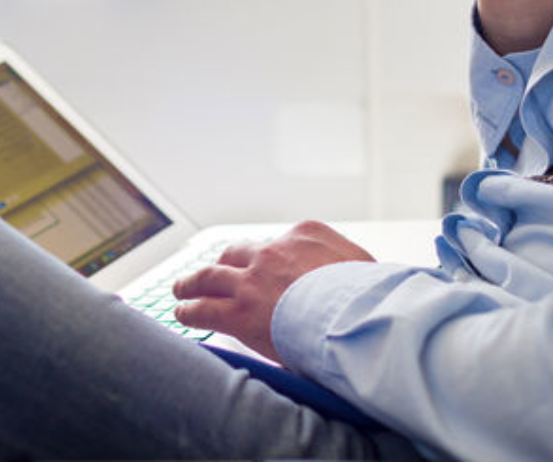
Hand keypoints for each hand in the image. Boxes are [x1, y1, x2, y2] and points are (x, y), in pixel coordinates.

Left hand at [172, 221, 374, 361]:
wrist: (357, 317)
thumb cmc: (369, 297)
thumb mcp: (367, 267)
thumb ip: (351, 265)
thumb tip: (360, 276)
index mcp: (306, 234)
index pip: (279, 242)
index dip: (269, 258)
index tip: (265, 265)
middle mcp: (274, 250)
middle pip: (239, 252)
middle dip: (227, 262)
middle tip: (218, 269)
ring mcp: (252, 279)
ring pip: (211, 275)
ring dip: (194, 281)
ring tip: (183, 287)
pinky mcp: (238, 310)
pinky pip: (203, 308)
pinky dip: (189, 310)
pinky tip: (182, 313)